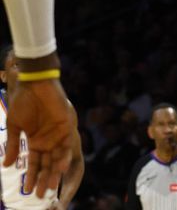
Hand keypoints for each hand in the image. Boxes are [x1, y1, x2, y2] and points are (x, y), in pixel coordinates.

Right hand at [4, 79, 77, 197]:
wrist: (35, 85)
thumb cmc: (23, 102)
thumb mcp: (15, 126)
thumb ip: (12, 145)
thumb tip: (6, 165)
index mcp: (35, 141)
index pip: (34, 163)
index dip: (32, 176)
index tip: (28, 191)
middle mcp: (48, 140)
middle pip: (47, 164)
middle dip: (45, 179)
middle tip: (42, 194)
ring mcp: (57, 134)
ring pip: (57, 157)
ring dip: (55, 172)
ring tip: (51, 186)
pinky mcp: (66, 126)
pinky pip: (66, 144)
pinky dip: (64, 156)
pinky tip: (61, 167)